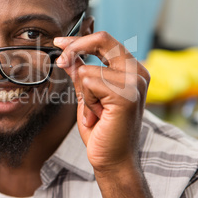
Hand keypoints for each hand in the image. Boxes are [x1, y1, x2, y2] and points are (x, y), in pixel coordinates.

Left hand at [54, 31, 149, 171]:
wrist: (111, 158)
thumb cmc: (101, 129)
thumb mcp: (87, 94)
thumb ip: (81, 72)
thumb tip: (67, 55)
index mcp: (131, 70)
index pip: (105, 41)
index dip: (79, 39)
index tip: (59, 42)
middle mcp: (137, 72)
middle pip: (102, 40)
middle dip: (74, 49)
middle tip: (61, 62)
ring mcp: (134, 83)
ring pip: (87, 69)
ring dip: (83, 93)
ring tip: (95, 110)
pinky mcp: (126, 95)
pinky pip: (88, 83)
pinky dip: (86, 101)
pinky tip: (98, 115)